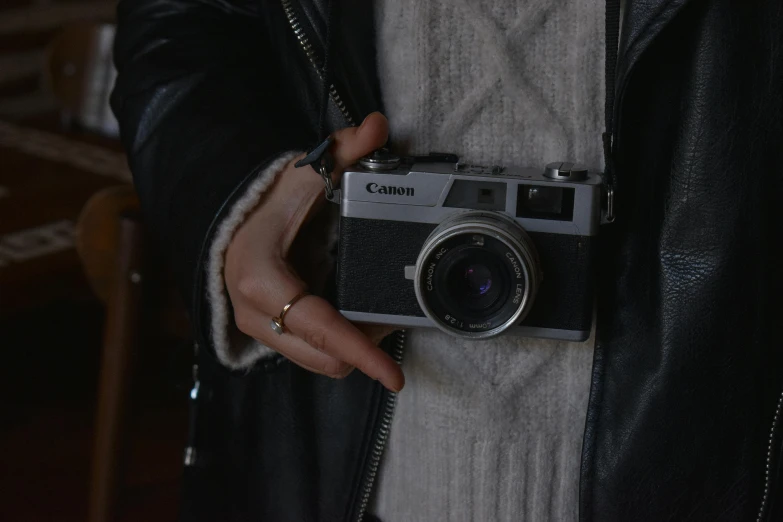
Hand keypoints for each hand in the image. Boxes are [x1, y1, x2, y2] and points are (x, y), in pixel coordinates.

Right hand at [224, 113, 403, 391]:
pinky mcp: (269, 338)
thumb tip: (377, 126)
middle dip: (366, 349)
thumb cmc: (265, 205)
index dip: (359, 351)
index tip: (393, 375)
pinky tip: (356, 322)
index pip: (318, 326)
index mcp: (262, 279)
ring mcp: (260, 332)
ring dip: (355, 350)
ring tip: (379, 321)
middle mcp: (256, 315)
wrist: (230, 227)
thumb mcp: (303, 176)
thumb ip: (342, 151)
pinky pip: (311, 354)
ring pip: (320, 362)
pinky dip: (339, 346)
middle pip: (325, 358)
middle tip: (394, 320)